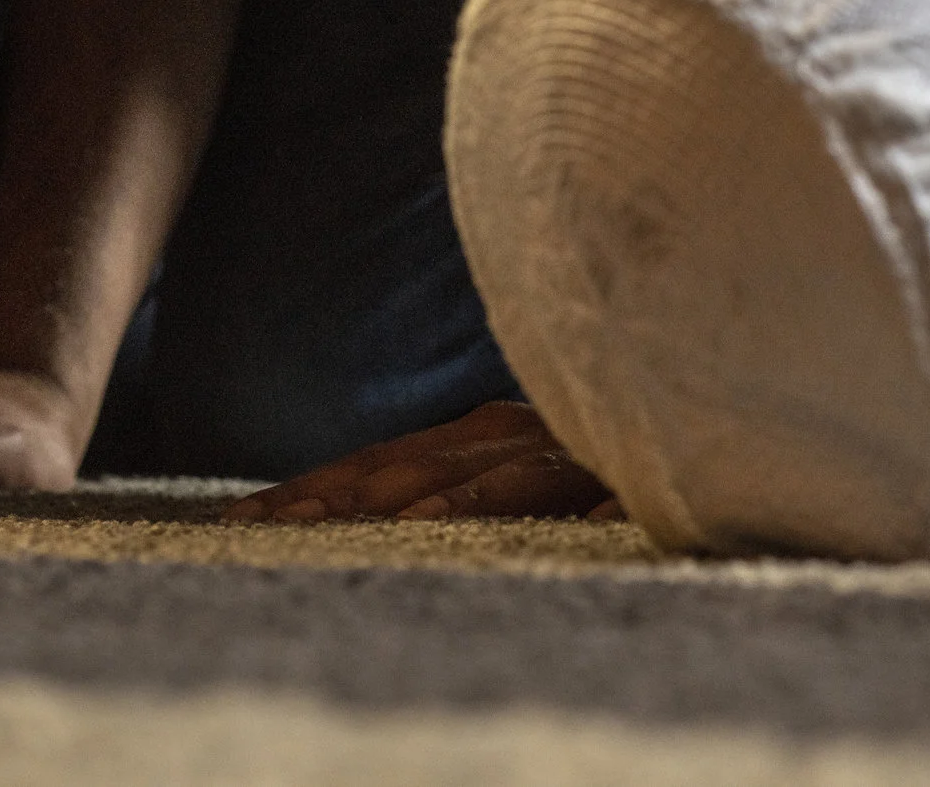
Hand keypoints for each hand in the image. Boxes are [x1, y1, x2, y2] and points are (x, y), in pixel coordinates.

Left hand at [222, 401, 618, 523]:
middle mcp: (503, 430)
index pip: (372, 465)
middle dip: (325, 500)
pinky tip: (434, 526)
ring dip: (400, 506)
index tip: (238, 522)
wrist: (691, 395)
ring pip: (466, 478)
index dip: (306, 491)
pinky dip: (494, 504)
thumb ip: (467, 491)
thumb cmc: (605, 461)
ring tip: (330, 534)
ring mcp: (554, 447)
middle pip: (398, 469)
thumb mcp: (525, 476)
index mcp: (474, 435)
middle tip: (258, 530)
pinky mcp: (613, 470)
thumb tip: (386, 530)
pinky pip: (545, 485)